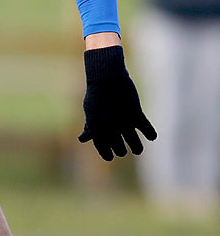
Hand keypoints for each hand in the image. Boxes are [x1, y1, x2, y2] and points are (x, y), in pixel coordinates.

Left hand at [78, 45, 156, 159]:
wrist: (107, 78)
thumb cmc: (96, 95)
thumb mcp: (90, 112)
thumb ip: (89, 127)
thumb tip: (82, 140)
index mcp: (95, 127)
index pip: (102, 146)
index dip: (106, 154)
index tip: (110, 157)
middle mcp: (109, 127)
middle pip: (118, 146)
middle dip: (121, 151)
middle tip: (123, 151)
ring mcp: (123, 121)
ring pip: (133, 142)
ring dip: (136, 148)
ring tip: (137, 150)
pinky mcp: (136, 114)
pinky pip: (146, 129)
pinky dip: (150, 134)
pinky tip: (151, 137)